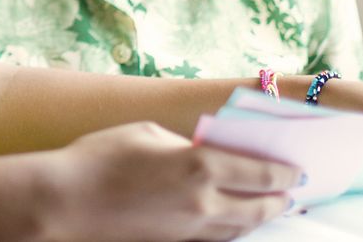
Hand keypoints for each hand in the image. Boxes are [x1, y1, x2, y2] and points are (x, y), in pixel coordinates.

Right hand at [42, 121, 300, 241]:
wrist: (65, 203)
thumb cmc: (99, 157)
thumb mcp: (145, 132)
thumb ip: (182, 143)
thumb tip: (198, 153)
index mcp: (201, 166)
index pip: (260, 172)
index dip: (283, 172)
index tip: (297, 170)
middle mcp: (205, 203)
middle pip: (259, 207)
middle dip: (280, 199)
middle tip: (293, 193)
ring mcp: (190, 230)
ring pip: (239, 228)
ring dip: (260, 217)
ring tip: (271, 208)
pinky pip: (216, 238)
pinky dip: (232, 229)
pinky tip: (232, 223)